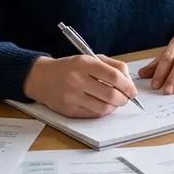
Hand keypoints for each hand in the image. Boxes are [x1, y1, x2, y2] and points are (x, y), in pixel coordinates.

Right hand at [23, 55, 138, 117]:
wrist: (41, 77)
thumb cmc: (69, 67)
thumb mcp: (89, 58)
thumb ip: (111, 66)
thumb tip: (128, 81)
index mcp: (84, 64)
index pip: (113, 76)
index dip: (127, 85)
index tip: (132, 90)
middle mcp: (77, 80)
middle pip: (111, 94)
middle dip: (124, 99)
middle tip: (126, 98)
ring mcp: (72, 97)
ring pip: (103, 108)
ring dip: (114, 107)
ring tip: (114, 102)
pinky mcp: (69, 110)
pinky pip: (93, 115)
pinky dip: (102, 112)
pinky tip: (102, 105)